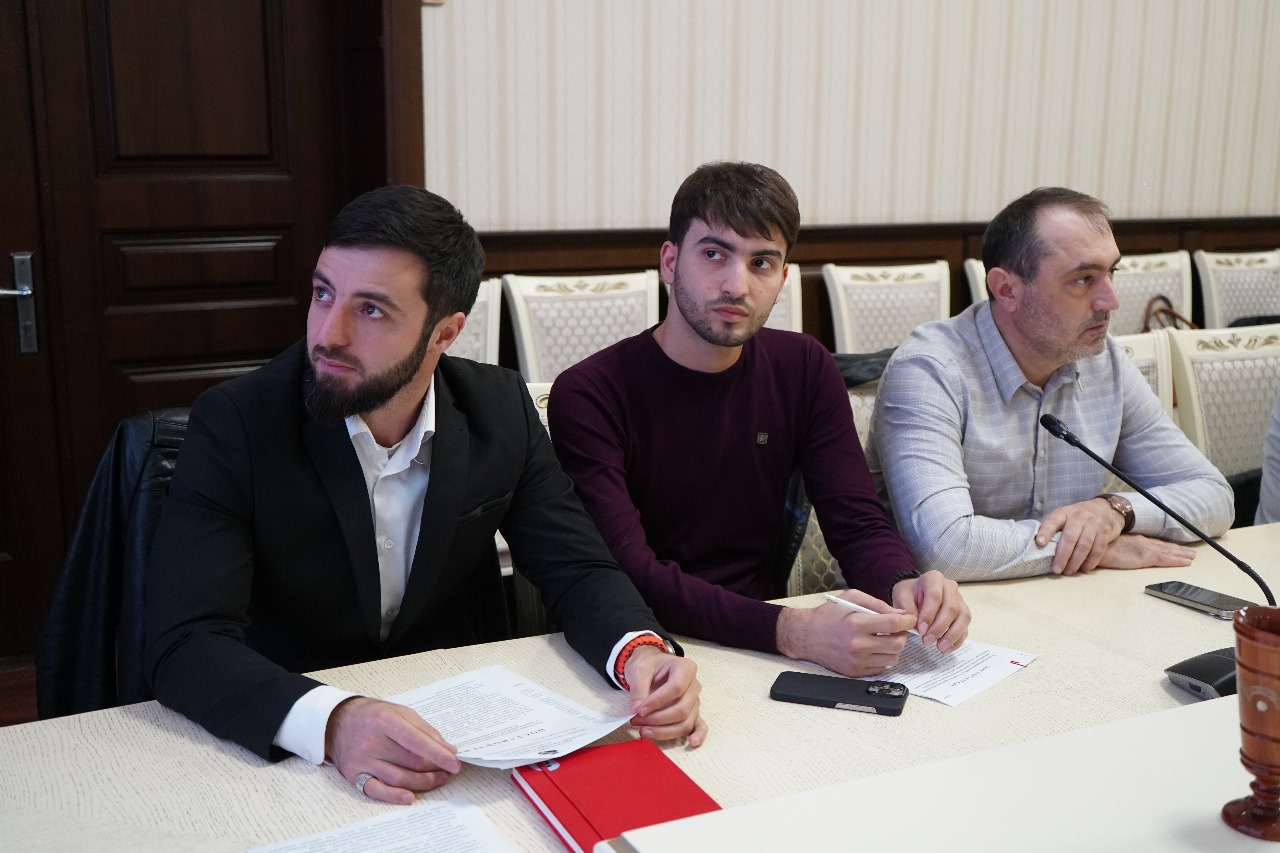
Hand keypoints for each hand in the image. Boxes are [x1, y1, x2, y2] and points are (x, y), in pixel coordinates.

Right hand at [325, 697, 460, 804]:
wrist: (337, 722)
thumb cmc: (373, 716)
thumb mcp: (400, 712)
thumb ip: (425, 730)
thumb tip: (448, 750)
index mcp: (385, 721)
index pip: (416, 741)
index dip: (438, 754)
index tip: (455, 763)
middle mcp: (371, 741)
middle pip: (410, 762)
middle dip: (434, 768)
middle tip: (449, 770)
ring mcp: (362, 760)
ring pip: (398, 778)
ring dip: (423, 782)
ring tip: (439, 780)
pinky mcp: (354, 775)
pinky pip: (376, 790)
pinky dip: (394, 796)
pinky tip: (410, 797)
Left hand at [623, 645, 707, 746]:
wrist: (650, 667)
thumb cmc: (647, 665)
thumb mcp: (638, 669)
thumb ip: (638, 688)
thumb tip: (637, 710)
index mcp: (685, 668)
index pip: (676, 688)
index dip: (657, 702)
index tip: (639, 710)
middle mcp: (694, 686)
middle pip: (682, 709)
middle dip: (657, 719)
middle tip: (635, 720)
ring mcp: (694, 701)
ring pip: (685, 722)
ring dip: (664, 731)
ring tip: (643, 732)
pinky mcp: (692, 713)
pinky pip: (699, 726)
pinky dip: (698, 735)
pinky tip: (692, 742)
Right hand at [777, 590, 915, 676]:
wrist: (806, 635)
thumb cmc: (829, 614)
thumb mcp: (852, 598)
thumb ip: (878, 605)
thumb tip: (902, 615)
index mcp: (856, 623)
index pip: (894, 624)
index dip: (907, 621)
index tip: (910, 619)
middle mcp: (857, 644)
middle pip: (897, 644)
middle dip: (902, 636)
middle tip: (896, 630)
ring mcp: (856, 661)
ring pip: (892, 659)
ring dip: (893, 648)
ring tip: (883, 639)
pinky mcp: (854, 672)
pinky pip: (881, 669)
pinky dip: (882, 659)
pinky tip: (872, 649)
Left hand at [891, 571, 969, 652]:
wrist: (914, 594)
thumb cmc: (908, 594)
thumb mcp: (901, 596)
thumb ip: (907, 608)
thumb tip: (916, 625)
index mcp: (934, 578)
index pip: (935, 596)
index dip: (929, 615)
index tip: (920, 631)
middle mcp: (950, 587)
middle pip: (951, 608)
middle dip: (940, 628)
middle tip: (927, 642)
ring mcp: (960, 600)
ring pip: (963, 618)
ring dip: (952, 635)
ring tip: (940, 648)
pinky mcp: (963, 613)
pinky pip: (966, 627)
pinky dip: (958, 640)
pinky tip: (947, 649)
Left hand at [1035, 497, 1124, 574]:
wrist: (1104, 508)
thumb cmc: (1078, 517)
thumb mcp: (1065, 516)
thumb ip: (1055, 528)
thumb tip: (1039, 547)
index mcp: (1063, 513)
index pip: (1052, 521)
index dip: (1045, 532)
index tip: (1039, 543)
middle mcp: (1078, 517)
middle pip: (1069, 538)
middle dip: (1062, 556)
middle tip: (1056, 570)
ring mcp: (1093, 523)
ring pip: (1084, 545)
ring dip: (1075, 562)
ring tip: (1069, 572)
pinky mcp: (1105, 531)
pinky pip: (1098, 549)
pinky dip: (1091, 561)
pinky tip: (1085, 568)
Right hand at [1097, 533, 1196, 568]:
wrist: (1094, 546)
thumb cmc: (1097, 548)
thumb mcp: (1108, 548)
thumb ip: (1115, 550)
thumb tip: (1115, 554)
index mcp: (1134, 541)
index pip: (1154, 544)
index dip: (1166, 546)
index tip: (1175, 548)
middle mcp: (1142, 543)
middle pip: (1164, 546)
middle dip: (1178, 550)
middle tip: (1191, 553)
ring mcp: (1145, 549)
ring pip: (1168, 552)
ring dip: (1181, 554)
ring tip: (1192, 556)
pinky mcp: (1146, 557)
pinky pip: (1166, 559)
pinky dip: (1177, 560)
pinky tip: (1185, 562)